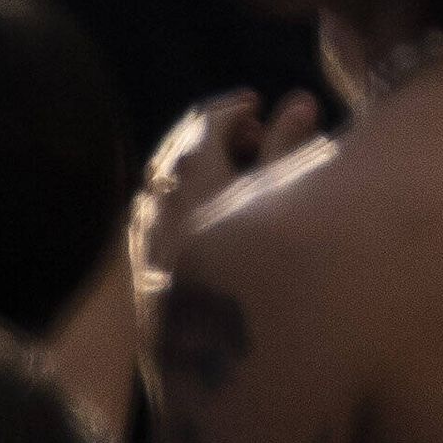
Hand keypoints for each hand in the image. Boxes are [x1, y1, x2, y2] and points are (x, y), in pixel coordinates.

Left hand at [135, 91, 324, 295]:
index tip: (256, 103)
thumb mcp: (277, 194)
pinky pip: (160, 207)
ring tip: (234, 173)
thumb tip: (299, 100)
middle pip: (183, 145)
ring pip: (168, 178)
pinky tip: (208, 211)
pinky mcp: (143, 256)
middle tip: (251, 134)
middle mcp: (161, 191)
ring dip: (199, 164)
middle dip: (216, 133)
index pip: (209, 119)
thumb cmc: (248, 259)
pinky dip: (183, 194)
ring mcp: (147, 225)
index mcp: (192, 168)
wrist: (201, 342)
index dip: (234, 107)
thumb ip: (287, 144)